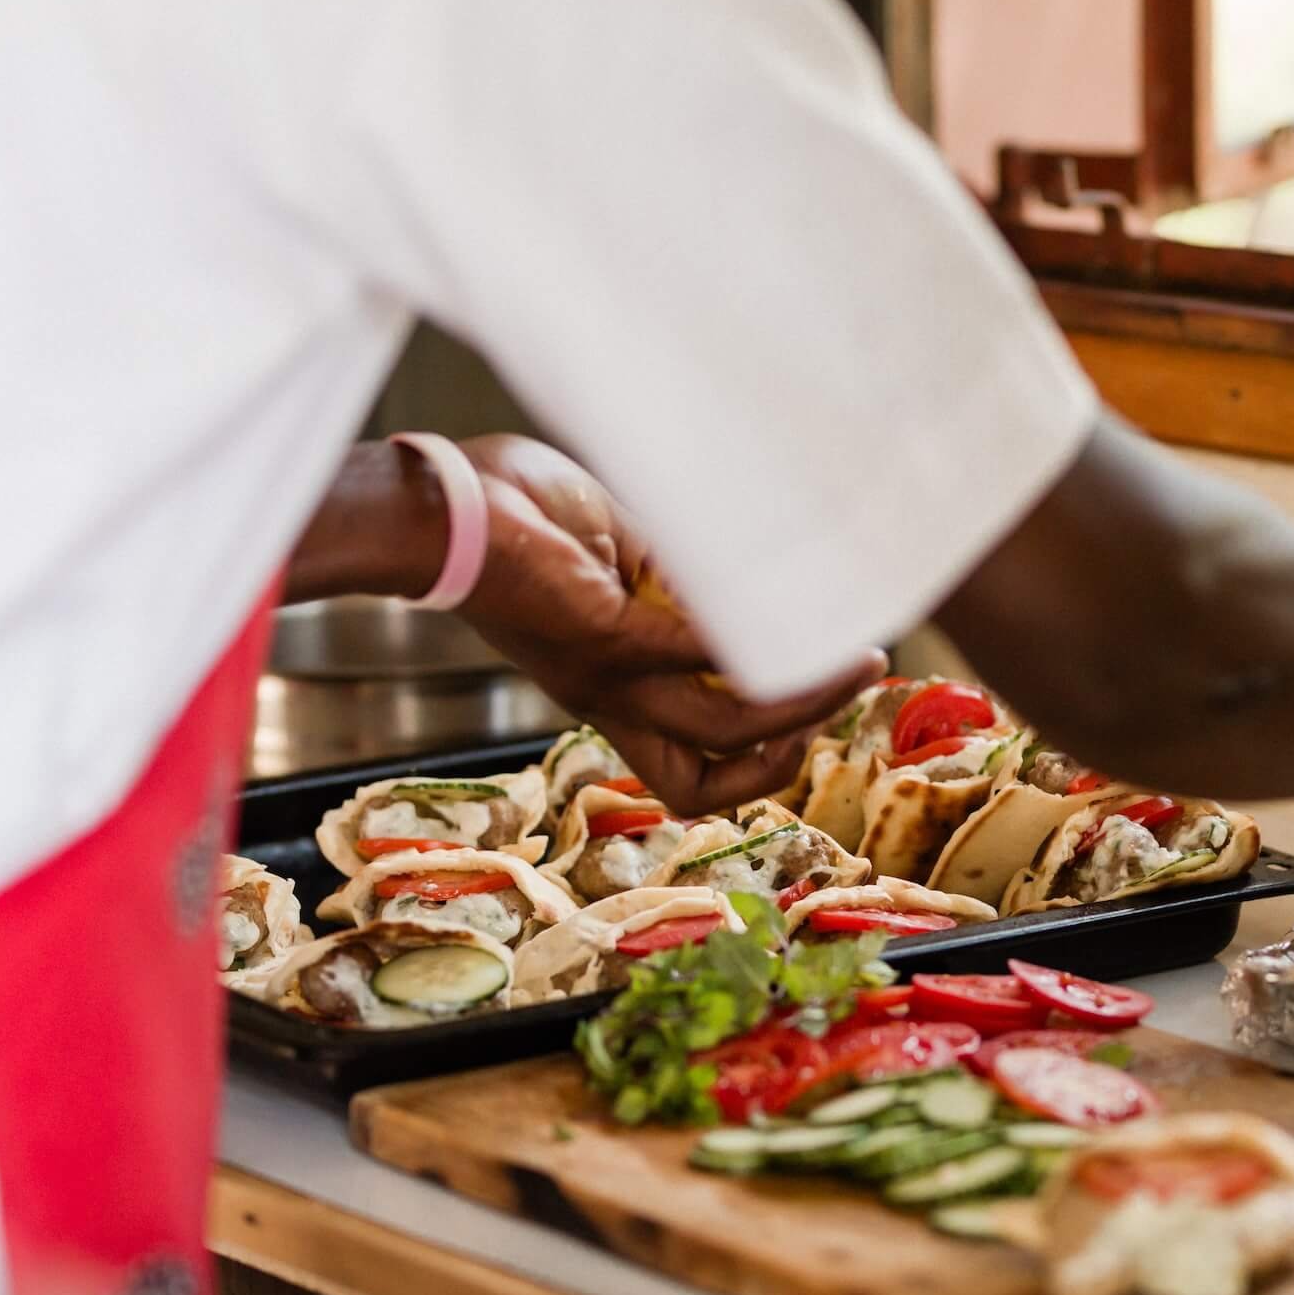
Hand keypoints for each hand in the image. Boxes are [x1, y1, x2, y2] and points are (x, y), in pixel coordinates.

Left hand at [452, 436, 883, 811]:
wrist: (437, 507)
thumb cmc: (508, 515)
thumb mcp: (615, 551)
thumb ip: (674, 579)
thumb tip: (732, 579)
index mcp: (613, 692)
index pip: (692, 771)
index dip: (760, 760)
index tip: (809, 711)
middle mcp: (613, 702)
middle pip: (714, 787)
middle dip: (791, 752)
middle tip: (843, 693)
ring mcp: (609, 677)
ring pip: (728, 730)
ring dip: (803, 700)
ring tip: (856, 660)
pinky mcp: (604, 636)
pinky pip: (698, 656)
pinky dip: (752, 642)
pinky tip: (793, 615)